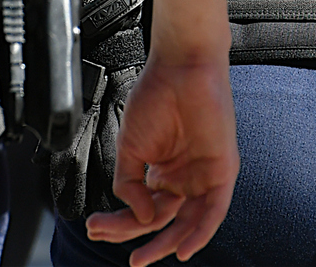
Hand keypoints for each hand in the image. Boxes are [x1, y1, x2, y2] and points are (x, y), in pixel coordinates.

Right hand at [85, 51, 237, 265]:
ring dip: (167, 244)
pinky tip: (182, 250)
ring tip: (142, 258)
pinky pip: (213, 211)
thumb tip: (138, 216)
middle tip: (124, 254)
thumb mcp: (130, 149)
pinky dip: (200, 233)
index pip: (142, 209)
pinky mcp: (222, 170)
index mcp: (163, 172)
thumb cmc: (156, 97)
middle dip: (140, 239)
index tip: (94, 226)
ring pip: (188, 222)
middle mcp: (184, 177)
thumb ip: (129, 186)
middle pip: (164, 220)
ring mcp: (202, 174)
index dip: (118, 224)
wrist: (179, 67)